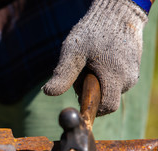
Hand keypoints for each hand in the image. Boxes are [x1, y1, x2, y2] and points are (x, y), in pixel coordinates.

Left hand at [43, 0, 147, 115]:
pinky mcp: (133, 66)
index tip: (79, 97)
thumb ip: (63, 75)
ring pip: (111, 88)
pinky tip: (99, 60)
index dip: (92, 107)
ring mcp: (133, 72)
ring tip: (90, 63)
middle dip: (92, 91)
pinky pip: (117, 79)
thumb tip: (48, 93)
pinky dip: (105, 75)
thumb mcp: (73, 52)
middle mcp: (129, 78)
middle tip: (81, 74)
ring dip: (98, 82)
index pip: (106, 107)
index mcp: (115, 77)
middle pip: (107, 98)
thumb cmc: (92, 31)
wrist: (116, 12)